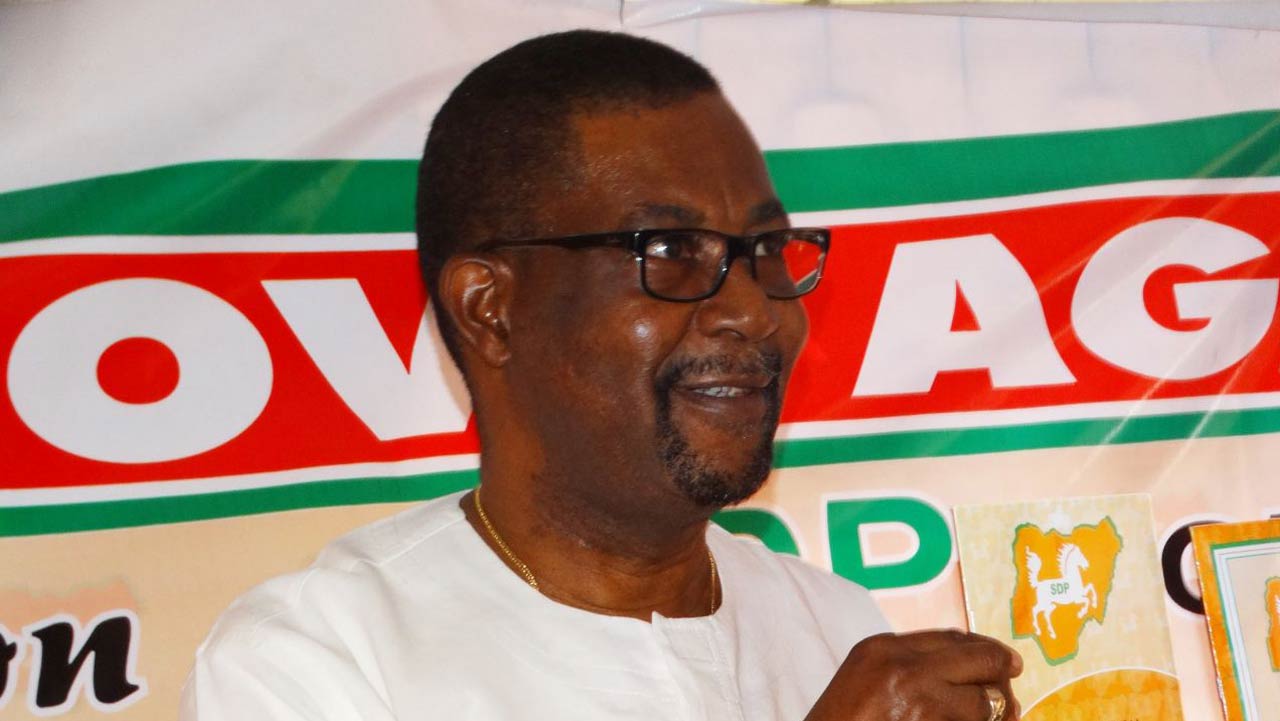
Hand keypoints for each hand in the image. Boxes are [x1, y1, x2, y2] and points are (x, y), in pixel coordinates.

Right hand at [805, 630, 1022, 720]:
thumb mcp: (865, 675)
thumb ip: (906, 661)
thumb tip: (968, 658)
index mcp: (884, 648)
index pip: (953, 638)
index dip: (986, 648)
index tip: (1006, 659)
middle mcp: (905, 670)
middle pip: (981, 661)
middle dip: (1002, 675)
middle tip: (1013, 686)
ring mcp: (920, 706)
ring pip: (987, 703)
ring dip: (1001, 713)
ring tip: (1005, 717)